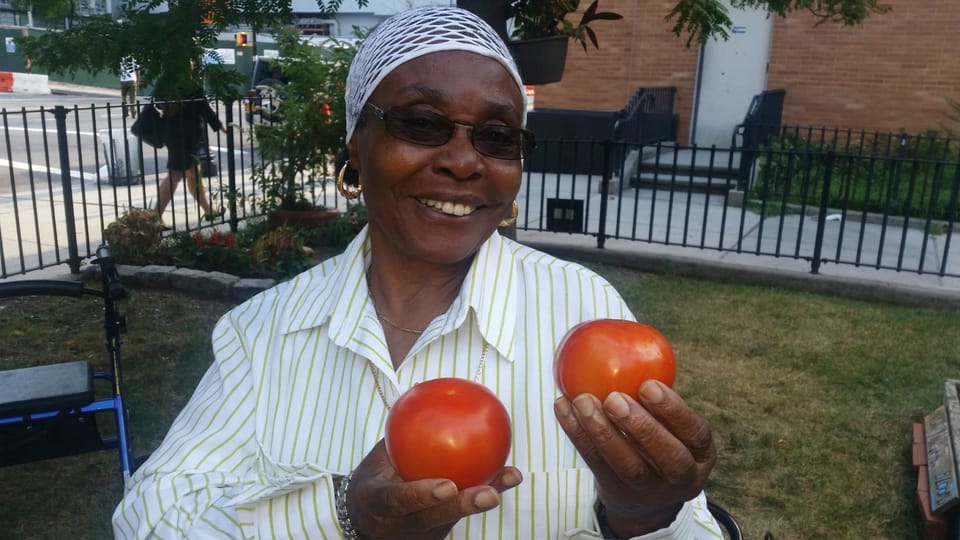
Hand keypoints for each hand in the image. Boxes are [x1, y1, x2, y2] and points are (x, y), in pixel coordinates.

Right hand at [347, 440, 522, 539]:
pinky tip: (508, 475)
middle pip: (431, 519)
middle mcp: (396, 524)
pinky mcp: (433, 537)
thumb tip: (420, 388)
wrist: (364, 520)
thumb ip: (398, 433)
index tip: (447, 486)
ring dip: (483, 499)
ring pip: (451, 520)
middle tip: (490, 494)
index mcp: (375, 501)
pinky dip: (482, 495)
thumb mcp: (375, 458)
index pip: (396, 500)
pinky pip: (459, 516)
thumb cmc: (374, 478)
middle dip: (463, 507)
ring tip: (511, 477)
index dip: (421, 495)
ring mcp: (416, 535)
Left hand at [554, 380, 715, 536]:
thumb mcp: (673, 428)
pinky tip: (564, 408)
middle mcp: (681, 478)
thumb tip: (630, 344)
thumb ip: (658, 399)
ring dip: (602, 431)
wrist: (644, 500)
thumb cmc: (658, 443)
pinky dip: (578, 434)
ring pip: (627, 465)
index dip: (673, 410)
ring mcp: (649, 491)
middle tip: (614, 398)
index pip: (696, 434)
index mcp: (701, 456)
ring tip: (582, 401)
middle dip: (641, 426)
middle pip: (667, 457)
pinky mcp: (616, 492)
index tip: (648, 385)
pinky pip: (596, 463)